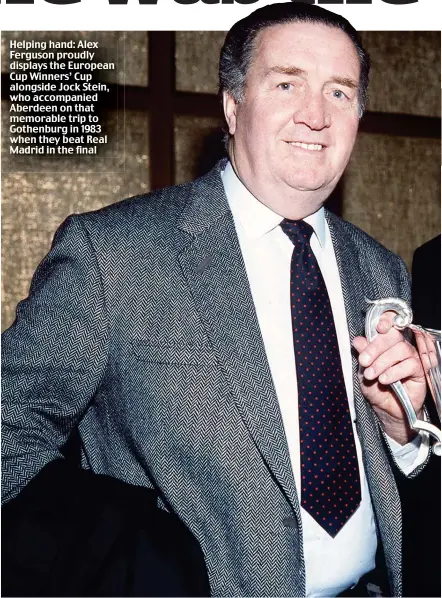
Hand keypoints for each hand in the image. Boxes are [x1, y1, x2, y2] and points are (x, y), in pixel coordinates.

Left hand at [353, 313, 425, 444]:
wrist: (386, 409)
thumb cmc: (376, 388)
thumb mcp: (363, 370)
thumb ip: (362, 355)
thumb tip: (358, 340)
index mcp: (386, 343)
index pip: (390, 324)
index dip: (387, 320)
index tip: (378, 328)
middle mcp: (400, 347)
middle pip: (393, 335)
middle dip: (375, 348)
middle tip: (364, 361)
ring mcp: (411, 357)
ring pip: (401, 349)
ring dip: (382, 362)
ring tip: (372, 375)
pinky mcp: (419, 370)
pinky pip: (410, 364)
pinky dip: (394, 371)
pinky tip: (384, 380)